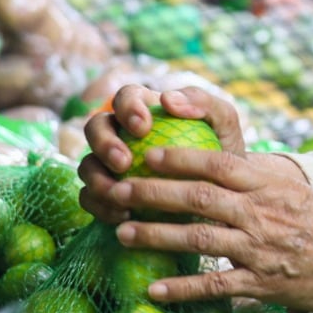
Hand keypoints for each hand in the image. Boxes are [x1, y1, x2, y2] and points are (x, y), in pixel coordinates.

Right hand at [78, 85, 246, 224]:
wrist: (222, 204)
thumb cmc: (224, 158)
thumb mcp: (224, 128)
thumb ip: (206, 104)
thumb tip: (167, 98)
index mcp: (146, 110)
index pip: (126, 97)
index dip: (127, 108)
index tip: (143, 127)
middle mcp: (122, 135)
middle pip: (96, 127)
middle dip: (103, 143)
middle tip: (123, 162)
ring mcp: (109, 167)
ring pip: (87, 165)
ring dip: (98, 179)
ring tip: (121, 195)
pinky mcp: (107, 197)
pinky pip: (89, 199)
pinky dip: (100, 206)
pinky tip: (124, 215)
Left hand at [105, 146, 312, 312]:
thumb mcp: (293, 190)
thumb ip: (256, 180)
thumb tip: (214, 171)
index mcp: (269, 184)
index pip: (217, 163)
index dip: (179, 157)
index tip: (148, 154)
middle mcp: (260, 213)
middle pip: (197, 197)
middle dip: (152, 192)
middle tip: (118, 189)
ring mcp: (260, 249)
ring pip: (198, 237)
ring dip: (156, 235)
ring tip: (123, 232)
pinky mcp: (263, 283)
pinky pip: (215, 285)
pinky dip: (182, 288)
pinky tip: (153, 289)